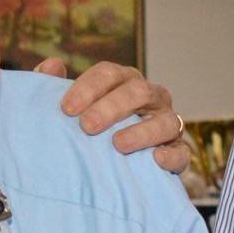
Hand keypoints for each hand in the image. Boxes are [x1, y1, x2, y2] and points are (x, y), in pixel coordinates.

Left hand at [38, 56, 192, 172]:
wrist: (112, 167)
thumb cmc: (89, 128)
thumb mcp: (71, 107)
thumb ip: (53, 85)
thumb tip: (52, 65)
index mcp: (123, 81)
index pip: (109, 73)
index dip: (88, 87)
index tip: (67, 109)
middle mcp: (150, 97)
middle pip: (137, 92)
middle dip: (111, 107)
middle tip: (87, 126)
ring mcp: (167, 123)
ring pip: (165, 120)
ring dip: (142, 131)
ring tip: (118, 144)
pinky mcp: (177, 152)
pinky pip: (181, 152)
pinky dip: (172, 155)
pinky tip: (155, 159)